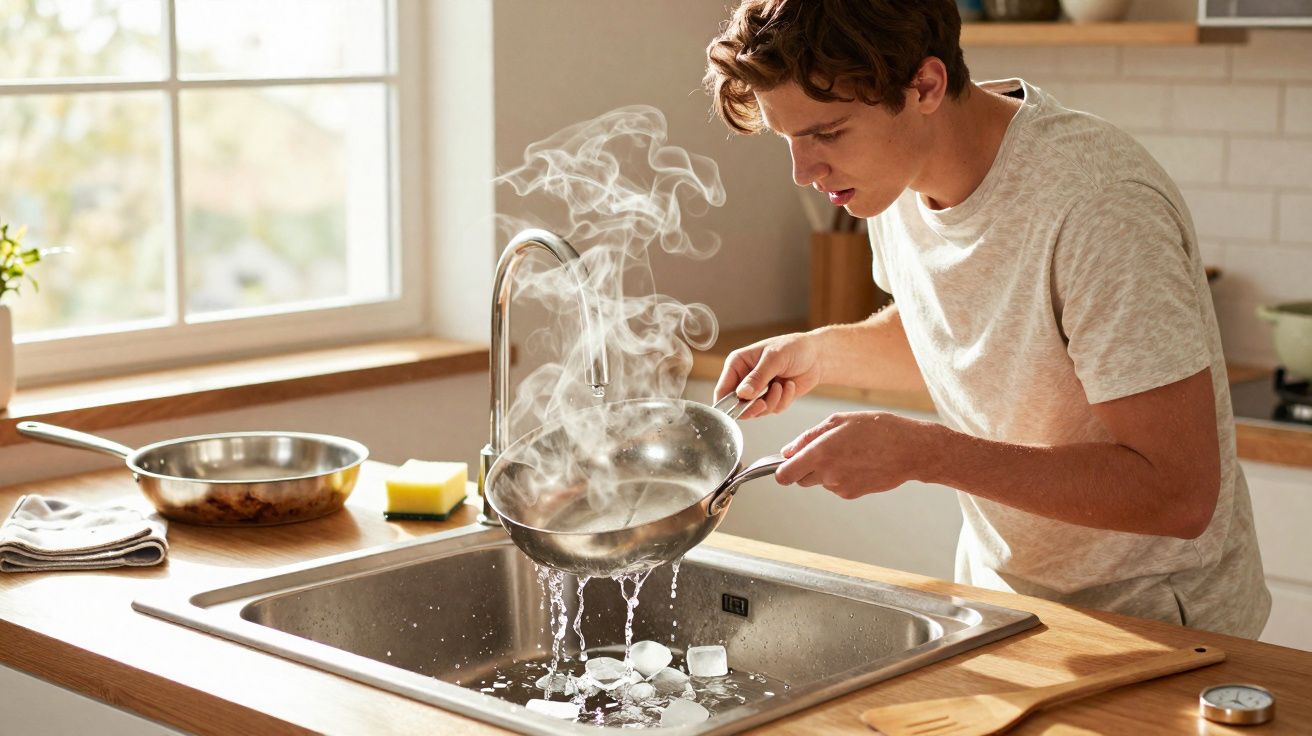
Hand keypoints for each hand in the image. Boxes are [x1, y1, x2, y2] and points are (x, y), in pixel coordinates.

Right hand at [713, 331, 823, 418]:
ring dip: (772, 401)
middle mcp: (744, 378)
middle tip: (763, 403)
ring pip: (756, 410)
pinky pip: (772, 409)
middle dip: (753, 406)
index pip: (723, 389)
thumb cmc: (795, 348)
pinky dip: (783, 401)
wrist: (818, 356)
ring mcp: (758, 390)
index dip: (726, 404)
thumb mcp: (774, 358)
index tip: (738, 410)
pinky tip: (790, 386)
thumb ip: (758, 377)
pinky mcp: (772, 398)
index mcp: (737, 364)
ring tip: (782, 386)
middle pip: (737, 405)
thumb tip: (742, 394)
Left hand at [775, 411, 942, 498]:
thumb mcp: (839, 421)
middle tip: (823, 451)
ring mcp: (840, 487)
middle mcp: (827, 474)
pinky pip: (836, 486)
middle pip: (800, 479)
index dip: (781, 470)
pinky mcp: (852, 494)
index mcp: (820, 453)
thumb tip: (787, 451)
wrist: (909, 449)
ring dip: (825, 470)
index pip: (784, 475)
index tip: (786, 463)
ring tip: (848, 453)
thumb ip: (808, 437)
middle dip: (804, 468)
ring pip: (820, 482)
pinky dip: (841, 476)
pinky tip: (858, 462)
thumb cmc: (876, 429)